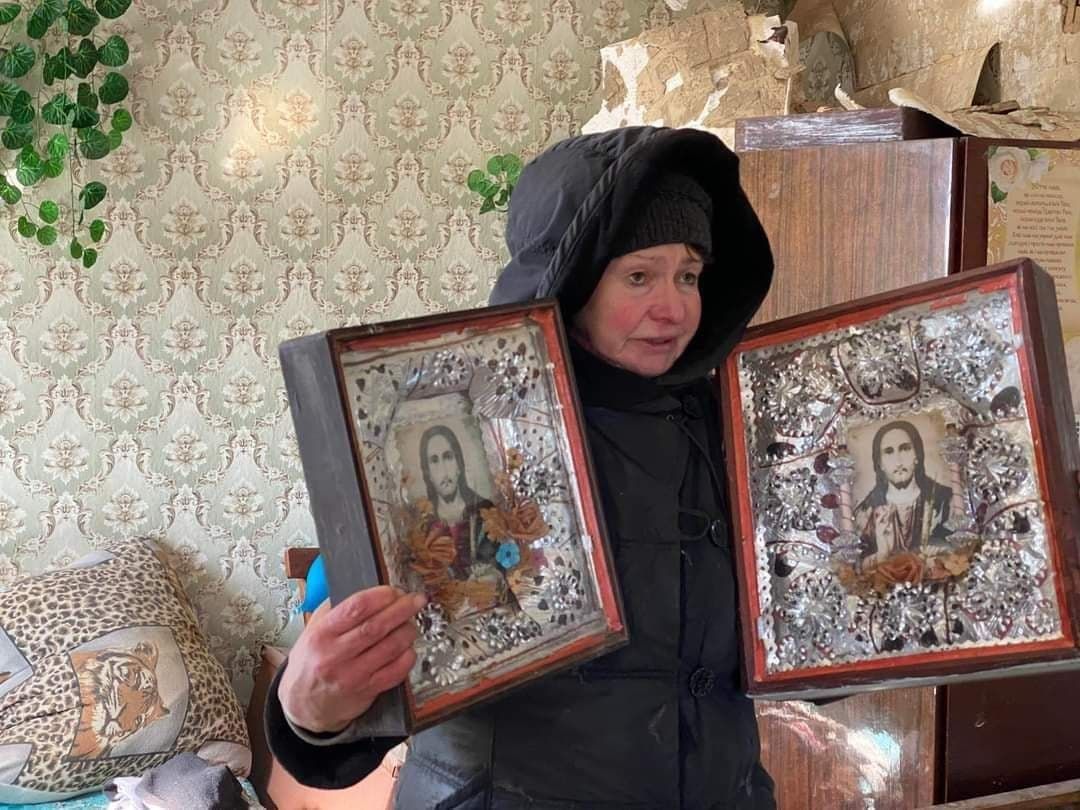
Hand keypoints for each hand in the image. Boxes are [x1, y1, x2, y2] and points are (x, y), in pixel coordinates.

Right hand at [278, 585, 426, 733]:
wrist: (303, 704)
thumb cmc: (310, 662)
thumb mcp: (313, 630)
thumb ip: (336, 608)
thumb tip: (368, 589)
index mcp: (321, 634)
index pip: (355, 609)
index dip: (381, 596)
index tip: (395, 590)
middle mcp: (335, 655)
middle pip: (376, 627)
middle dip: (402, 609)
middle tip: (416, 600)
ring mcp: (352, 676)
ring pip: (390, 648)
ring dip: (407, 631)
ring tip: (411, 623)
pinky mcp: (366, 691)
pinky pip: (395, 672)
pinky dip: (407, 656)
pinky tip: (408, 647)